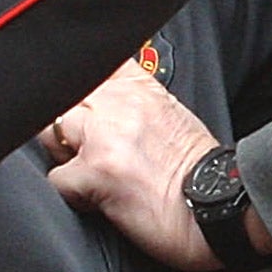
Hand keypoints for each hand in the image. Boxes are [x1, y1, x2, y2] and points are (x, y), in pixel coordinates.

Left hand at [42, 60, 221, 271]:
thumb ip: (132, 99)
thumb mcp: (170, 113)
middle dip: (68, 127)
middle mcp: (120, 103)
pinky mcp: (97, 172)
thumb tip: (99, 103)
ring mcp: (106, 136)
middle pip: (63, 100)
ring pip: (52, 133)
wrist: (219, 207)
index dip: (77, 83)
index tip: (76, 99)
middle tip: (89, 153)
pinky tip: (98, 199)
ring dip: (66, 157)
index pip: (91, 63)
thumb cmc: (197, 170)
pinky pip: (57, 179)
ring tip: (93, 175)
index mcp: (139, 86)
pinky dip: (72, 194)